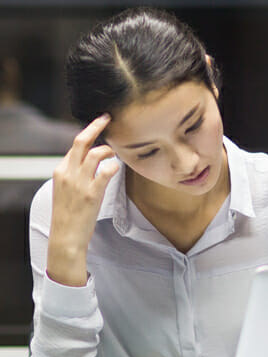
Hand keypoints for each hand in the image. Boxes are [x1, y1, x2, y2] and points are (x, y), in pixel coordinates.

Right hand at [47, 114, 119, 286]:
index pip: (76, 145)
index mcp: (60, 171)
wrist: (65, 237)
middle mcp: (68, 173)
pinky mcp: (91, 194)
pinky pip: (106, 171)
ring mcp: (79, 183)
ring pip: (96, 153)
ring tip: (116, 153)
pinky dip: (115, 166)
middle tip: (108, 118)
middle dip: (95, 126)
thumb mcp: (65, 190)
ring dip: (109, 149)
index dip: (90, 133)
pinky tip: (118, 168)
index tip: (100, 125)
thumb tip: (89, 160)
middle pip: (81, 141)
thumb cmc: (68, 214)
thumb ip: (74, 174)